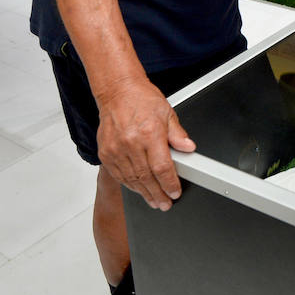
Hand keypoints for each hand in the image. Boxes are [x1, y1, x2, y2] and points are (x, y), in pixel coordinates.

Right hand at [94, 76, 194, 210]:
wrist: (117, 91)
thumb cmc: (142, 99)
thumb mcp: (167, 113)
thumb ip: (178, 134)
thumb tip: (189, 148)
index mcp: (149, 133)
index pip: (162, 167)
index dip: (169, 183)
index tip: (175, 192)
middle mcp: (131, 143)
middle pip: (146, 177)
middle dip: (158, 194)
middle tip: (166, 203)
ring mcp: (116, 150)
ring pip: (132, 180)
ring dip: (144, 193)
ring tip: (154, 201)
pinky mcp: (105, 153)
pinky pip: (119, 175)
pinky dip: (130, 185)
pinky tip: (138, 190)